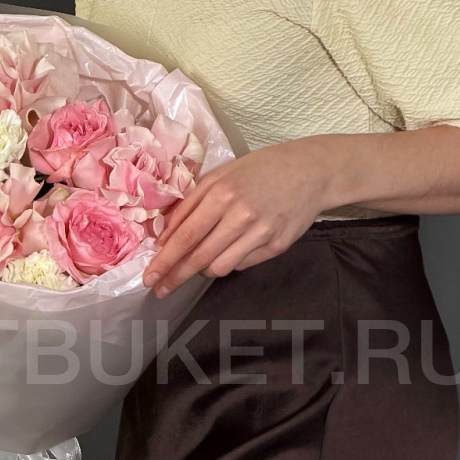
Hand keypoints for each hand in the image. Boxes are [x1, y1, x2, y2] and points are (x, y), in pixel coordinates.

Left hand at [142, 139, 331, 296]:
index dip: (165, 261)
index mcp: (222, 195)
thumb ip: (191, 204)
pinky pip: (241, 265)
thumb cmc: (260, 169)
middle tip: (159, 289)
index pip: (185, 236)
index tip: (149, 277)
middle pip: (199, 257)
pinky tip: (229, 251)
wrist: (310, 171)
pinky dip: (228, 262)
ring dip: (202, 270)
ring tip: (198, 263)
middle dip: (175, 276)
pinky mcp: (276, 246)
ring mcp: (261, 234)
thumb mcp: (221, 176)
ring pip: (220, 267)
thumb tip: (165, 236)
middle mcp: (241, 216)